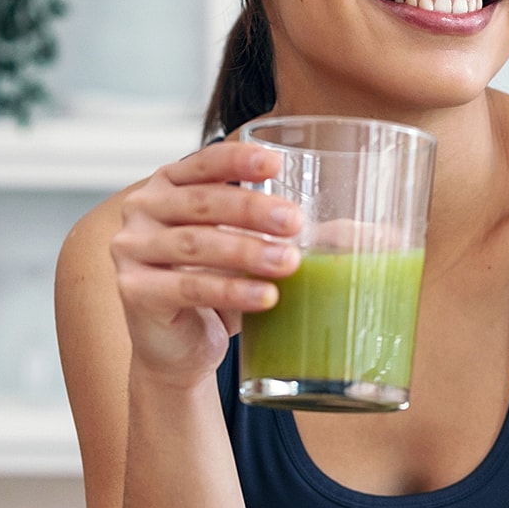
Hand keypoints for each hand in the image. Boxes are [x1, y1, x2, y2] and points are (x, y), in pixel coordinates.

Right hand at [109, 142, 302, 388]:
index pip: (204, 161)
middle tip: (295, 221)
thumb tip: (377, 235)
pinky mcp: (133, 291)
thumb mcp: (250, 246)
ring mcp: (131, 250)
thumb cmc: (219, 284)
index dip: (238, 159)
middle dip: (252, 209)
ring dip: (247, 251)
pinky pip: (187, 286)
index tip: (276, 163)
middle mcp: (143, 209)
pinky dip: (231, 290)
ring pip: (196, 243)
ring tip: (289, 263)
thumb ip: (292, 231)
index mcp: (170, 184)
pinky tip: (266, 296)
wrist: (180, 347)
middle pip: (202, 201)